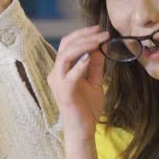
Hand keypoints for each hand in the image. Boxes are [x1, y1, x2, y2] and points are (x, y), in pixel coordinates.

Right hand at [47, 26, 109, 144]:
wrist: (83, 129)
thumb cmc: (86, 108)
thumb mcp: (94, 82)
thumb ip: (95, 65)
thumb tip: (100, 48)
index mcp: (62, 69)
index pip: (68, 44)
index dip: (82, 34)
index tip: (99, 29)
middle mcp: (56, 73)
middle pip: (65, 45)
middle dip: (84, 36)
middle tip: (102, 33)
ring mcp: (58, 82)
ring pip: (65, 55)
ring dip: (83, 45)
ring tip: (98, 41)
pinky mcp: (64, 92)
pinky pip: (70, 75)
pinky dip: (80, 64)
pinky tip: (91, 57)